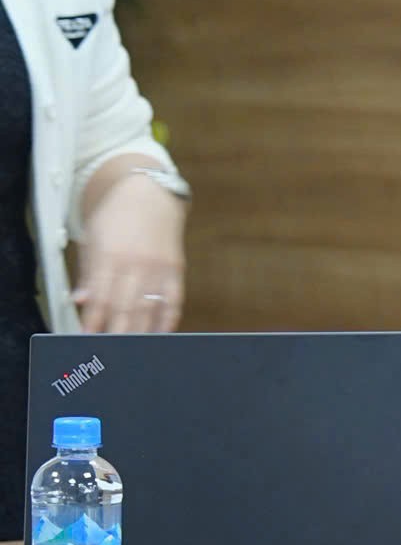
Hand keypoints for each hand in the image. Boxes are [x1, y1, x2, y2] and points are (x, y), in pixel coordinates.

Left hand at [74, 172, 186, 333]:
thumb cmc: (117, 216)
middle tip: (109, 350)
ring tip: (131, 347)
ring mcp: (159, 267)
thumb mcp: (94, 239)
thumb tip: (81, 300)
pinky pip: (174, 299)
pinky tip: (160, 332)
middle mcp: (137, 263)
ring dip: (139, 331)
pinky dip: (168, 319)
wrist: (150, 194)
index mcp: (111, 255)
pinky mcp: (176, 269)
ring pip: (149, 307)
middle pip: (125, 307)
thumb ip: (89, 272)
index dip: (94, 320)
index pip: (101, 296)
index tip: (88, 336)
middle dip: (116, 332)